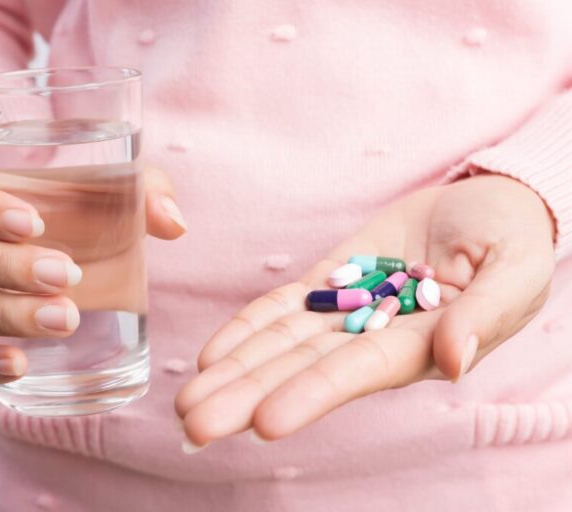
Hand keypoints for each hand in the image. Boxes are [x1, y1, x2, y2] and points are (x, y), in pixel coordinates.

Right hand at [0, 148, 185, 382]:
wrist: (76, 233)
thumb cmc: (85, 195)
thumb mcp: (116, 181)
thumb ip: (144, 190)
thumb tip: (173, 223)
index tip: (33, 223)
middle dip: (1, 266)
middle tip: (66, 275)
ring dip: (4, 313)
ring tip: (66, 320)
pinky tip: (18, 366)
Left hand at [175, 174, 554, 448]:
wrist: (485, 204)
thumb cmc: (512, 242)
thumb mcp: (514, 274)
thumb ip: (484, 315)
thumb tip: (452, 360)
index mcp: (418, 346)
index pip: (355, 375)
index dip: (311, 396)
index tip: (264, 421)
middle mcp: (371, 338)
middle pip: (300, 371)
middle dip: (247, 397)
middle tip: (193, 425)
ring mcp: (344, 311)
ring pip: (280, 346)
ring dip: (233, 372)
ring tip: (187, 402)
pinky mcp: (329, 281)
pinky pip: (282, 308)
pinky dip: (247, 329)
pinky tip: (212, 357)